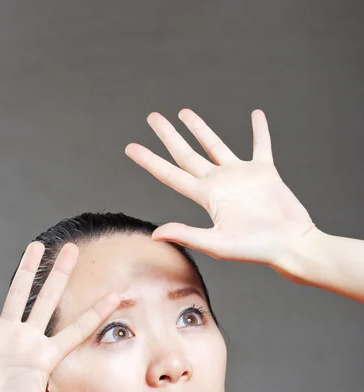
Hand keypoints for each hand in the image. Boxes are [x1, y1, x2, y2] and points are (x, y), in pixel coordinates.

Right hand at [0, 243, 120, 391]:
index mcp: (46, 358)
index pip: (78, 329)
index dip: (97, 312)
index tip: (117, 295)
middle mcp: (28, 341)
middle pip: (48, 299)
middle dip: (60, 273)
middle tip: (72, 249)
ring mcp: (3, 335)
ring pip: (17, 294)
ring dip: (26, 269)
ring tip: (37, 245)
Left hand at [125, 108, 317, 267]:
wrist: (291, 244)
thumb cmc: (256, 249)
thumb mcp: (218, 244)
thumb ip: (188, 234)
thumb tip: (155, 234)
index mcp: (207, 198)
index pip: (171, 174)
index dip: (150, 161)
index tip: (130, 147)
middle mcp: (220, 184)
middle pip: (187, 154)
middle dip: (170, 136)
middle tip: (153, 117)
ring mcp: (241, 176)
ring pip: (216, 145)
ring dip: (200, 129)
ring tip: (185, 112)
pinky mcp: (265, 172)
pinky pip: (261, 145)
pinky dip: (260, 130)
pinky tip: (256, 114)